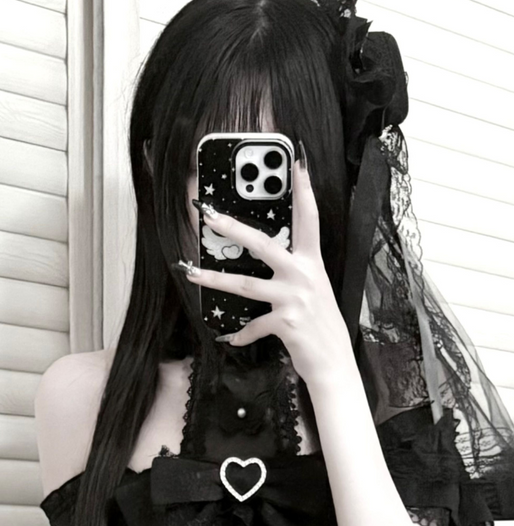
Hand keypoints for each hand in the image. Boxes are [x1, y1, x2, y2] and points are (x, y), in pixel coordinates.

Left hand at [180, 159, 353, 390]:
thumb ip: (295, 274)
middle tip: (211, 215)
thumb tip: (271, 261)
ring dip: (216, 280)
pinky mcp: (286, 322)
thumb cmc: (319, 327)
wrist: (334, 364)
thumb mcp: (313, 292)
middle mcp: (304, 275)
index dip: (304, 190)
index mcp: (312, 263)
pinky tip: (230, 339)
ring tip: (192, 274)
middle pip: (263, 244)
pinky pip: (253, 326)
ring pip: (246, 285)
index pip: (309, 218)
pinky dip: (240, 334)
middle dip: (234, 228)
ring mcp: (295, 298)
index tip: (297, 161)